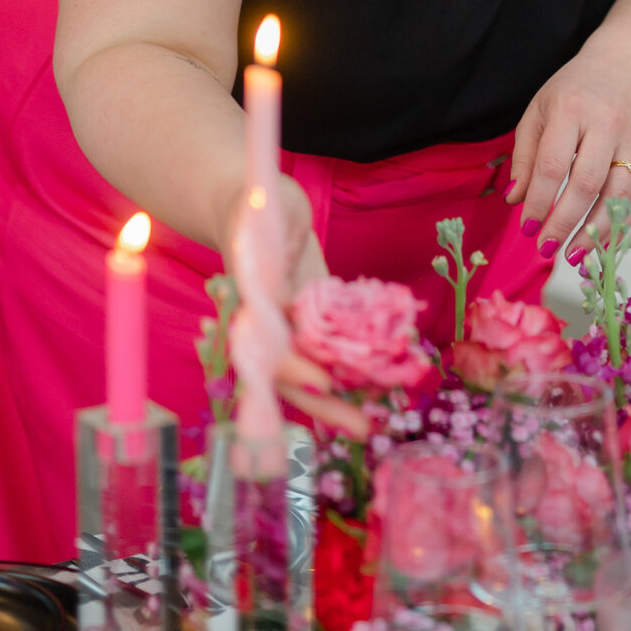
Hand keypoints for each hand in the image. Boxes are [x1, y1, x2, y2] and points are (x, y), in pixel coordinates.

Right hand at [219, 173, 368, 438]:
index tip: (324, 384)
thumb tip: (288, 270)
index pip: (270, 344)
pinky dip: (350, 371)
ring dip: (341, 398)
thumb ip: (278, 241)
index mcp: (251, 301)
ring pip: (310, 370)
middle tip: (361, 429)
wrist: (253, 203)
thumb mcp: (268, 208)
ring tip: (374, 424)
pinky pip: (327, 352)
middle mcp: (266, 324)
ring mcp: (286, 326)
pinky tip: (379, 387)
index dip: (295, 367)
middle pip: (290, 373)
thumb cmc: (257, 201)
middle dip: (325, 404)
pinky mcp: (308, 320)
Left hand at [507, 50, 630, 264]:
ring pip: (617, 195)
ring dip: (595, 231)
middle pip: (586, 183)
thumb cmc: (576, 90)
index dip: (538, 200)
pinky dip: (618, 224)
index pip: (552, 164)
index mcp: (571, 109)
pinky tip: (600, 242)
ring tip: (574, 256)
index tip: (526, 227)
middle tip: (545, 247)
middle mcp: (606, 124)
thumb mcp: (540, 109)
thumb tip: (514, 200)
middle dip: (564, 221)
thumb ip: (524, 154)